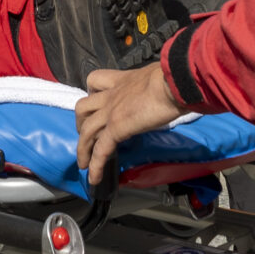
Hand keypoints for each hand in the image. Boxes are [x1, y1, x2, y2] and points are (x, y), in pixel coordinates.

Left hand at [75, 60, 183, 181]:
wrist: (173, 83)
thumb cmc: (173, 77)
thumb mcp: (158, 76)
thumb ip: (154, 84)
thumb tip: (164, 89)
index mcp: (122, 80)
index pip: (95, 81)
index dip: (92, 92)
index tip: (95, 102)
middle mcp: (112, 95)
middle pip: (83, 107)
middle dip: (81, 123)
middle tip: (86, 135)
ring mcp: (111, 112)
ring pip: (86, 130)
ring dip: (82, 148)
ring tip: (84, 163)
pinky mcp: (116, 128)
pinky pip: (100, 149)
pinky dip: (96, 165)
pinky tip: (94, 177)